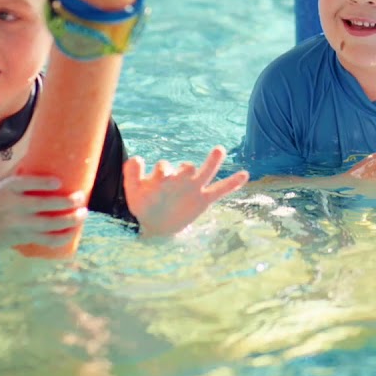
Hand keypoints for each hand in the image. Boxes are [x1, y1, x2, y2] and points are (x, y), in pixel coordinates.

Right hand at [0, 175, 86, 254]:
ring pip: (49, 224)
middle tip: (80, 197)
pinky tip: (73, 232)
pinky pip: (46, 239)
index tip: (59, 181)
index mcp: (6, 189)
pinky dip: (61, 237)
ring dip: (70, 220)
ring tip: (83, 214)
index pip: (25, 183)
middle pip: (43, 204)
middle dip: (67, 202)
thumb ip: (18, 173)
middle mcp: (11, 207)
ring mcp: (17, 225)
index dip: (43, 183)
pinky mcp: (21, 239)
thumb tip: (39, 151)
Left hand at [123, 145, 248, 237]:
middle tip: (184, 171)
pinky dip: (232, 183)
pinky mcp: (203, 199)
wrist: (155, 225)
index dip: (162, 171)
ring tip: (219, 150)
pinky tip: (244, 175)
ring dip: (212, 161)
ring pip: (206, 171)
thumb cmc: (144, 205)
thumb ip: (131, 175)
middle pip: (186, 166)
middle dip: (184, 168)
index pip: (164, 167)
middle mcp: (180, 178)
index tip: (159, 178)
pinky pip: (220, 190)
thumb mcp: (134, 191)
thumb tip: (136, 157)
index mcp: (164, 175)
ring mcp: (193, 187)